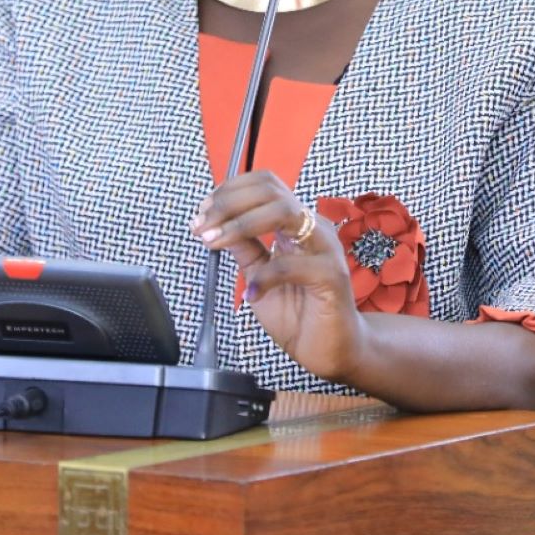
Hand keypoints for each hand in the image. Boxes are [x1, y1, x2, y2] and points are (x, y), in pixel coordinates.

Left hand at [192, 170, 365, 383]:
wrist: (330, 350)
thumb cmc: (299, 314)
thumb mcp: (259, 275)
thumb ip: (244, 248)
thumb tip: (215, 224)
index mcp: (296, 224)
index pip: (265, 185)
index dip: (229, 191)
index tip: (202, 214)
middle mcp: (312, 228)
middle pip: (271, 190)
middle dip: (228, 203)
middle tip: (202, 226)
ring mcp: (325, 248)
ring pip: (284, 213)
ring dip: (240, 224)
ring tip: (214, 243)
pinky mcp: (332, 276)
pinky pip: (291, 265)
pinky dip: (263, 277)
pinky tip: (250, 294)